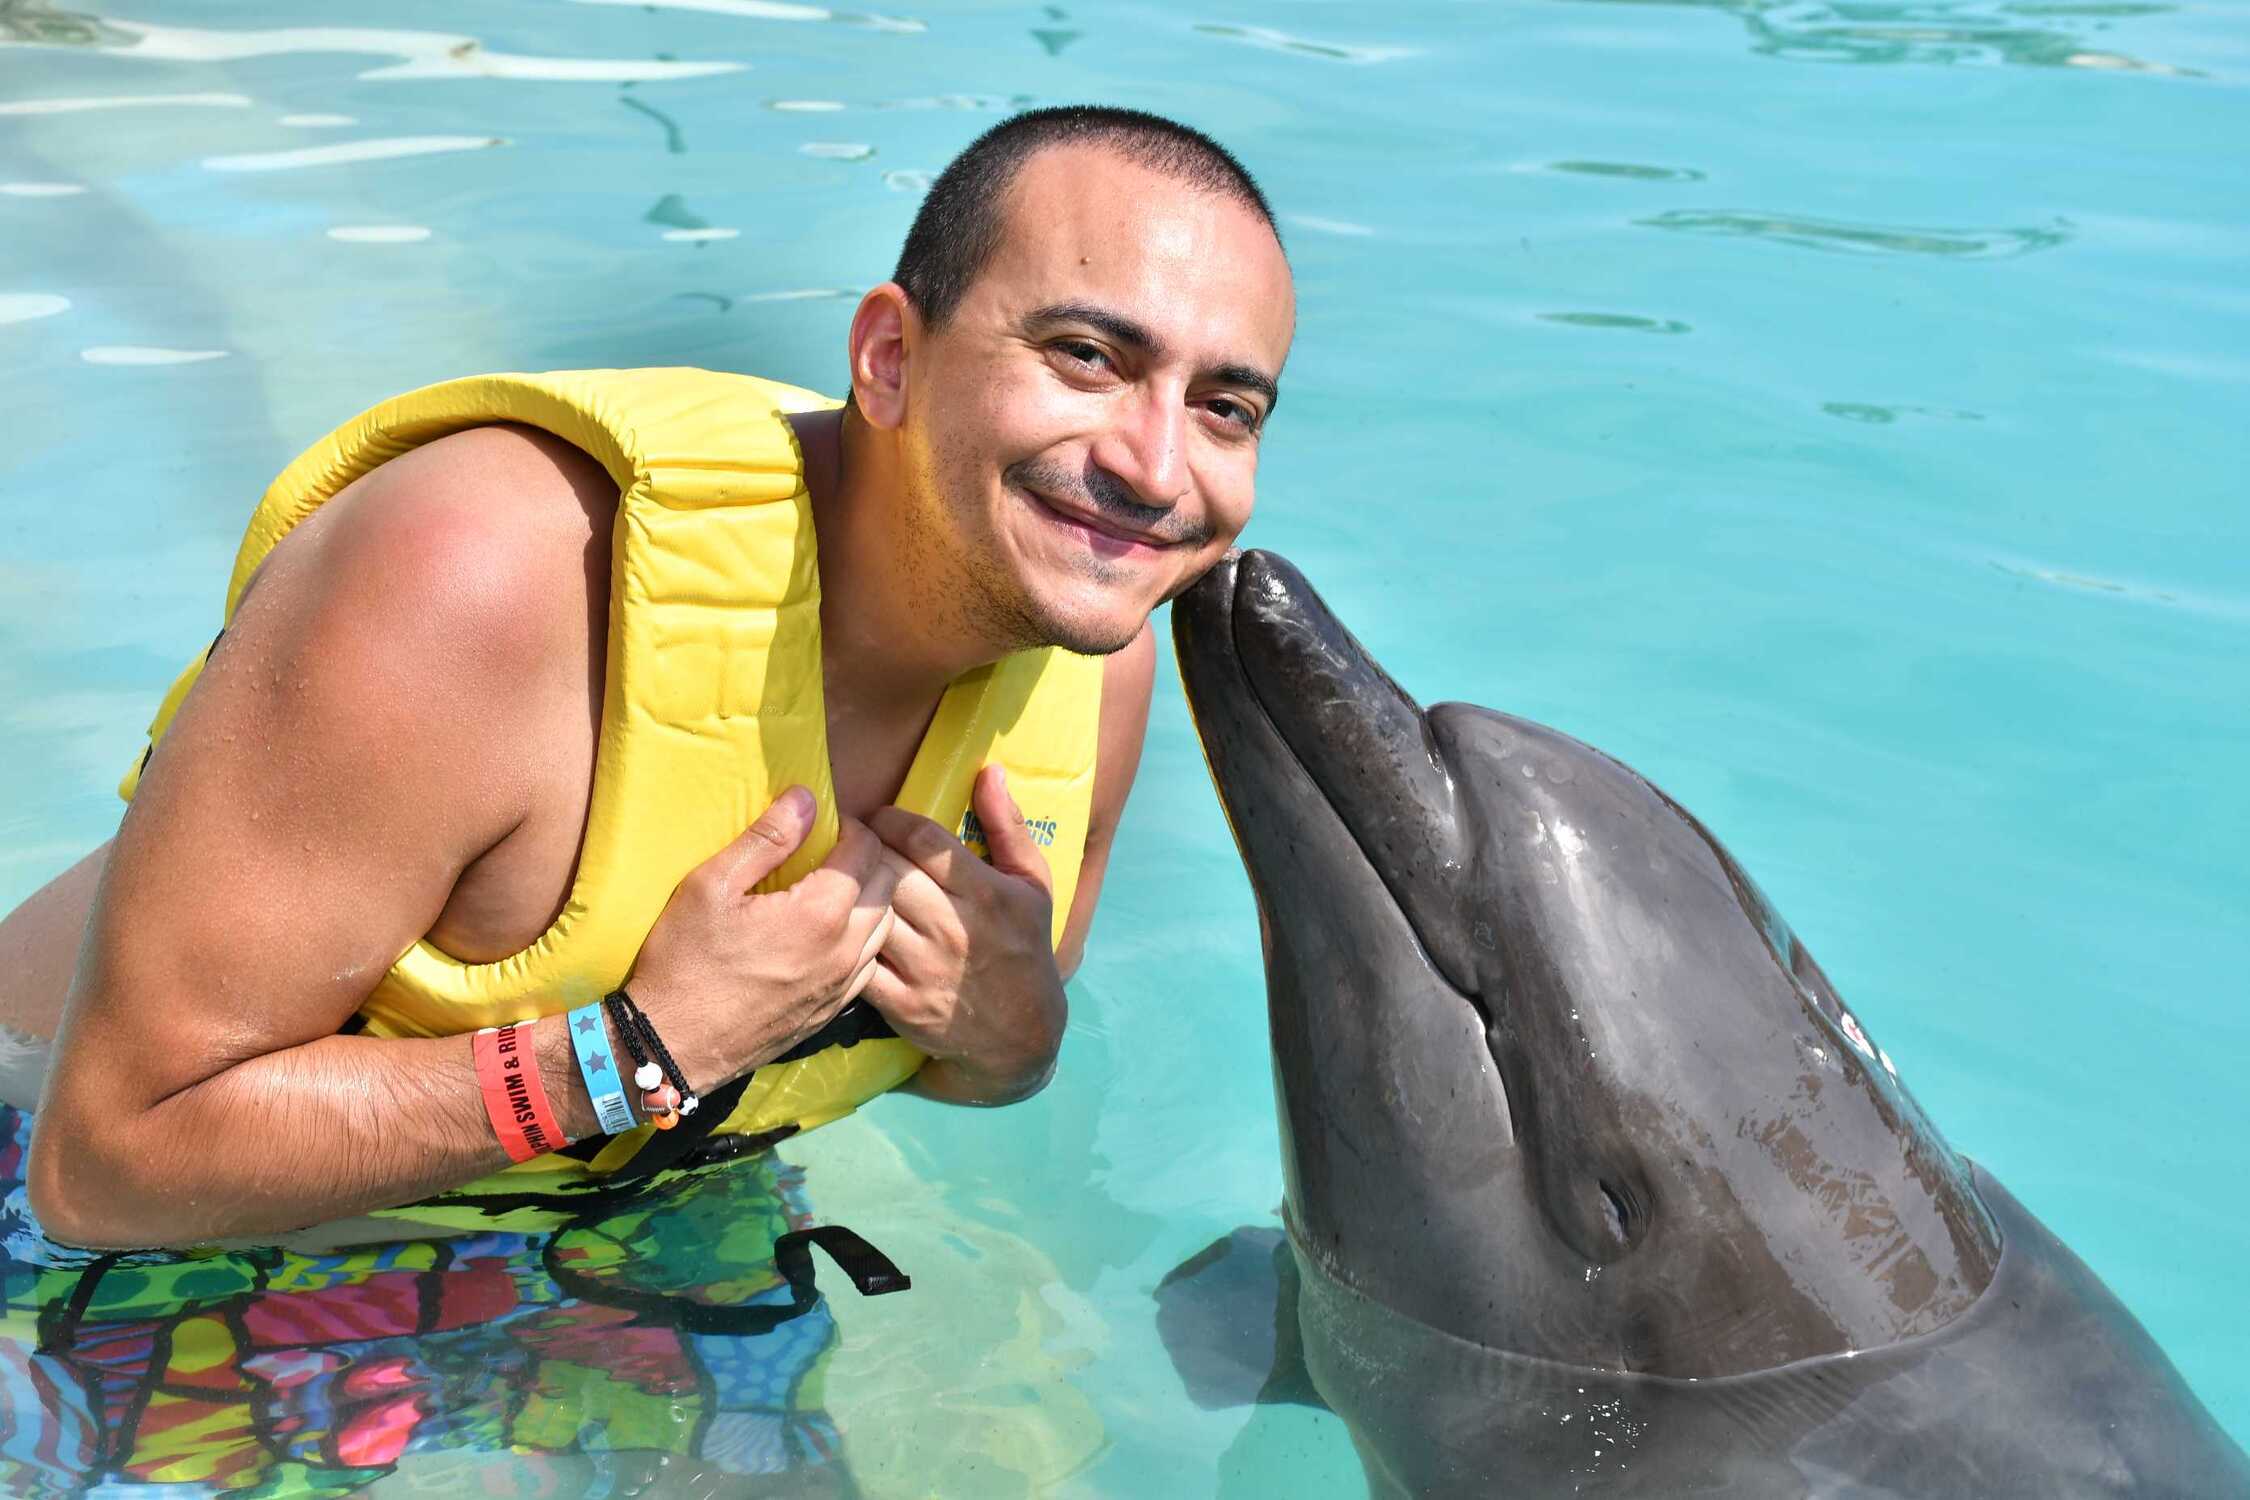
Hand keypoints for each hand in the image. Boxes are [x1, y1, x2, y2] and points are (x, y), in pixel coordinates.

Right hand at [626, 786, 907, 1090]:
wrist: (671, 1046)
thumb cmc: (683, 961)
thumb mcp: (712, 886)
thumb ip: (766, 839)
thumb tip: (807, 799)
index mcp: (820, 914)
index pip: (868, 851)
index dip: (852, 828)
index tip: (827, 825)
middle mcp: (844, 951)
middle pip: (886, 888)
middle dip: (868, 860)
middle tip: (832, 852)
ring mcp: (841, 987)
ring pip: (884, 929)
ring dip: (869, 901)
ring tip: (832, 890)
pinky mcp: (831, 1013)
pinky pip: (869, 966)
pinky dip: (861, 941)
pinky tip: (828, 935)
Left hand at [864, 766, 1066, 1103]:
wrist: (1022, 1035)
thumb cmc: (1026, 947)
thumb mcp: (1033, 884)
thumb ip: (1008, 826)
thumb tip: (988, 771)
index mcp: (986, 893)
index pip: (923, 840)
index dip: (890, 820)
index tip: (876, 816)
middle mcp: (955, 928)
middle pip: (888, 871)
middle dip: (862, 849)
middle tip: (846, 840)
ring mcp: (925, 968)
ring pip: (868, 912)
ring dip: (847, 891)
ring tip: (834, 877)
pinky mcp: (902, 1004)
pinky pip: (858, 961)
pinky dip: (843, 940)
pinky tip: (838, 926)